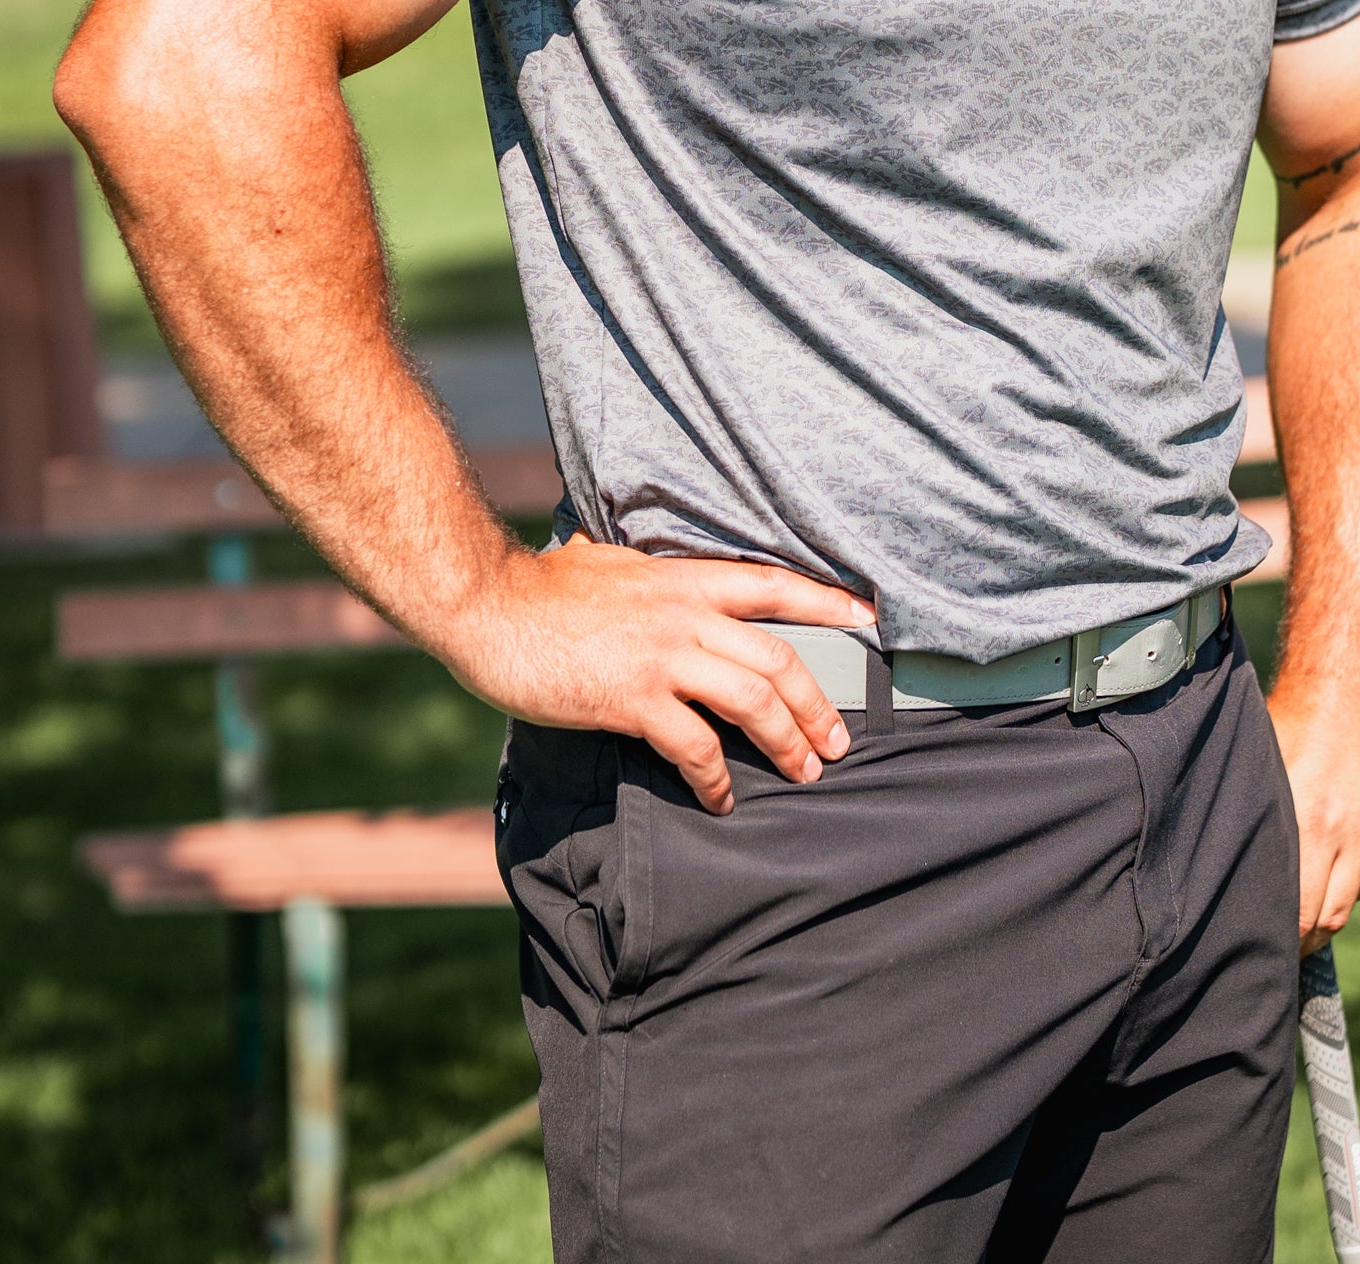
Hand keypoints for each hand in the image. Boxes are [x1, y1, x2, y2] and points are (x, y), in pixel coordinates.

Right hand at [445, 535, 877, 815]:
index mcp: (684, 580)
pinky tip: (724, 797)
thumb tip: (653, 572)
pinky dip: (718, 777)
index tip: (869, 620)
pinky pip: (695, 746)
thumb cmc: (542, 587)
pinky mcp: (632, 699)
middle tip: (837, 740)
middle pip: (778, 657)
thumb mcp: (609, 561)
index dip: (827, 602)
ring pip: (752, 700)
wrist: (490, 605)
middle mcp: (685, 615)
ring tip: (804, 770)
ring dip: (787, 740)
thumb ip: (647, 573)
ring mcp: (662, 657)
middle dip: (818, 702)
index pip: (774, 585)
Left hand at [1269, 685, 1359, 954]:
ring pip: (1346, 907)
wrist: (1355, 690)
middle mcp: (1343, 830)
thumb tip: (1210, 874)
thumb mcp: (1261, 767)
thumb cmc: (1292, 726)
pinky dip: (1349, 885)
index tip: (1256, 945)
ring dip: (1323, 921)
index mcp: (1302, 817)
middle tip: (1276, 950)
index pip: (1291, 908)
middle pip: (1321, 919)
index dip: (1275, 936)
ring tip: (1298, 926)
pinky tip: (1329, 871)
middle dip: (1298, 941)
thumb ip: (1253, 821)